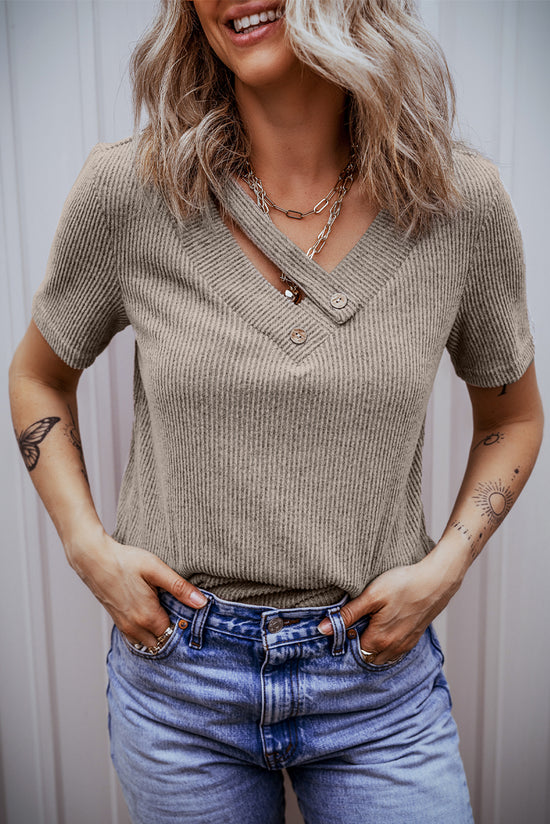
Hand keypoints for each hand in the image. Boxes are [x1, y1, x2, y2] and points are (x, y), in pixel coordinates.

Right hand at [67, 529, 207, 647]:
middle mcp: (135, 627)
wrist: (93, 559)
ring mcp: (124, 626)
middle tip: (176, 611)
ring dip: (157, 633)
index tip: (187, 612)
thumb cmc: (125, 561)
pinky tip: (149, 613)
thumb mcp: (156, 569)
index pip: (173, 633)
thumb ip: (179, 588)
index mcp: (147, 617)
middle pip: (161, 641)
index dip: (182, 623)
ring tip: (163, 611)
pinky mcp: (117, 621)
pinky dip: (144, 632)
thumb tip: (202, 602)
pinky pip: (135, 637)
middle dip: (170, 632)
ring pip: (147, 642)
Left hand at [317, 553, 461, 664]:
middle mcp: (392, 648)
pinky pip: (394, 653)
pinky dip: (385, 648)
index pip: (352, 652)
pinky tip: (382, 631)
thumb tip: (323, 629)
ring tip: (365, 629)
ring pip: (381, 657)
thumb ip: (348, 615)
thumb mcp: (371, 596)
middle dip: (356, 648)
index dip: (344, 640)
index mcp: (378, 640)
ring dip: (371, 649)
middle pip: (366, 658)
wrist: (436, 581)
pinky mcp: (414, 639)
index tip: (341, 627)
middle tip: (352, 627)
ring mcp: (404, 645)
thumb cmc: (404, 585)